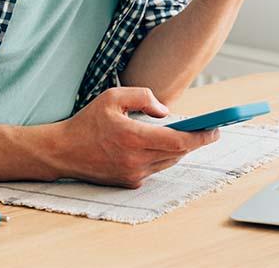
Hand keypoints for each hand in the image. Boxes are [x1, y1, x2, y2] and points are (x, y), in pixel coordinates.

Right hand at [51, 87, 218, 188]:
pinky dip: (162, 156)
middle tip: (208, 129)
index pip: (178, 142)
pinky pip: (155, 168)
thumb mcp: (113, 97)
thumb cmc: (88, 122)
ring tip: (188, 134)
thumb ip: (143, 98)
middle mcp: (135, 160)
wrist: (62, 152)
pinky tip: (161, 145)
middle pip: (178, 153)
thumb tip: (167, 113)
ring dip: (179, 149)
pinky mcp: (129, 183)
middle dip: (195, 141)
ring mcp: (133, 174)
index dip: (201, 137)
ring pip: (168, 161)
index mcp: (133, 138)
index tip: (216, 130)